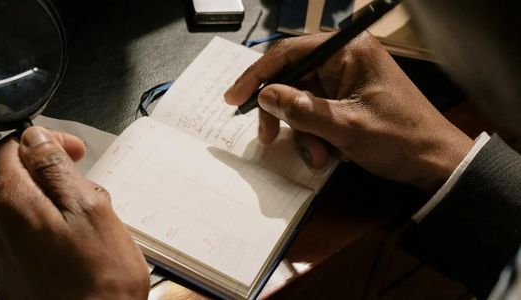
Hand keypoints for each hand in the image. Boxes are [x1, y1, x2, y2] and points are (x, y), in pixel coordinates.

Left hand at [0, 126, 149, 298]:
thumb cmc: (99, 279)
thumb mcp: (88, 207)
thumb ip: (55, 168)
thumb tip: (34, 137)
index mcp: (13, 203)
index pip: (10, 148)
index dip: (44, 141)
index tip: (74, 152)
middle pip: (20, 180)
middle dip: (57, 178)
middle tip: (94, 196)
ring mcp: (4, 256)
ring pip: (30, 211)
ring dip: (58, 208)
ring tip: (92, 229)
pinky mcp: (14, 277)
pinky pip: (31, 240)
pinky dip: (53, 234)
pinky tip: (80, 252)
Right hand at [225, 33, 473, 190]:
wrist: (435, 163)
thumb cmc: (400, 139)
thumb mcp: (346, 127)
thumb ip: (302, 110)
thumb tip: (267, 96)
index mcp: (348, 51)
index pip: (289, 52)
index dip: (257, 75)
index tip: (234, 98)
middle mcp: (345, 60)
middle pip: (291, 79)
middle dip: (282, 114)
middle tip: (269, 138)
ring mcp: (346, 80)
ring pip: (300, 101)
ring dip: (301, 132)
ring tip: (319, 157)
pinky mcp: (347, 100)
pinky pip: (314, 113)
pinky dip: (314, 135)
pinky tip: (328, 155)